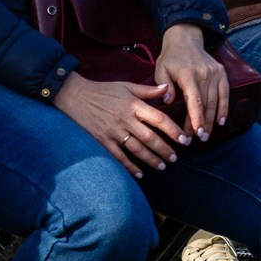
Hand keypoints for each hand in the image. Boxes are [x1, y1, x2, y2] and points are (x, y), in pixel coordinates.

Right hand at [57, 73, 186, 173]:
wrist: (76, 96)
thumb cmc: (104, 90)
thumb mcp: (127, 86)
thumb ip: (148, 90)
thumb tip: (168, 88)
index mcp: (133, 105)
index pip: (158, 119)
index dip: (173, 130)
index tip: (184, 140)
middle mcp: (125, 119)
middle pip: (150, 137)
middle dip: (164, 149)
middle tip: (175, 158)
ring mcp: (113, 131)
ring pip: (136, 149)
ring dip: (151, 159)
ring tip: (163, 166)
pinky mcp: (103, 140)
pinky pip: (118, 156)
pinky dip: (130, 166)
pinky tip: (140, 174)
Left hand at [156, 22, 229, 140]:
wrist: (186, 39)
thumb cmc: (170, 57)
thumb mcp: (161, 69)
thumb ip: (164, 86)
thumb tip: (168, 102)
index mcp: (188, 74)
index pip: (194, 100)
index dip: (196, 118)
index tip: (196, 133)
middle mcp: (204, 74)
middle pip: (205, 104)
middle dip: (203, 124)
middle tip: (199, 139)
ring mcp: (215, 73)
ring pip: (215, 101)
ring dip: (212, 120)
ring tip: (207, 135)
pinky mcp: (221, 73)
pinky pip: (225, 93)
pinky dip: (224, 108)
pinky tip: (221, 121)